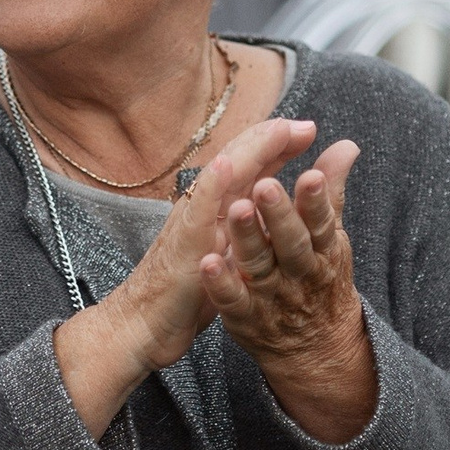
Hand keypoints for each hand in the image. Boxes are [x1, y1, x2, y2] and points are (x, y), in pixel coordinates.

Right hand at [89, 119, 328, 376]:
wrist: (142, 325)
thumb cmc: (184, 290)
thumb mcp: (224, 256)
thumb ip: (244, 229)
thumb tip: (268, 211)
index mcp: (217, 211)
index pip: (250, 168)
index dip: (277, 147)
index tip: (308, 130)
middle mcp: (203, 208)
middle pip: (239, 161)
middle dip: (272, 139)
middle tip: (304, 124)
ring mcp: (191, 222)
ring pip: (221, 178)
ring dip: (249, 151)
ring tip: (276, 131)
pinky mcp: (182, 246)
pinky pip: (196, 211)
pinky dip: (210, 184)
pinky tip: (225, 165)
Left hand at [201, 135, 375, 442]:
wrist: (314, 349)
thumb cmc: (318, 279)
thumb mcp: (328, 240)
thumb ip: (329, 193)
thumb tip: (347, 145)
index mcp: (322, 250)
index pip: (321, 222)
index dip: (316, 200)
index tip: (311, 175)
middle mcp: (299, 272)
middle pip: (291, 243)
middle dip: (280, 215)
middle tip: (266, 186)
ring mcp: (271, 296)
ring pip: (259, 265)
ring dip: (247, 238)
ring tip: (237, 209)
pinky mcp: (245, 317)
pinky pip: (232, 300)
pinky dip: (221, 283)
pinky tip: (209, 262)